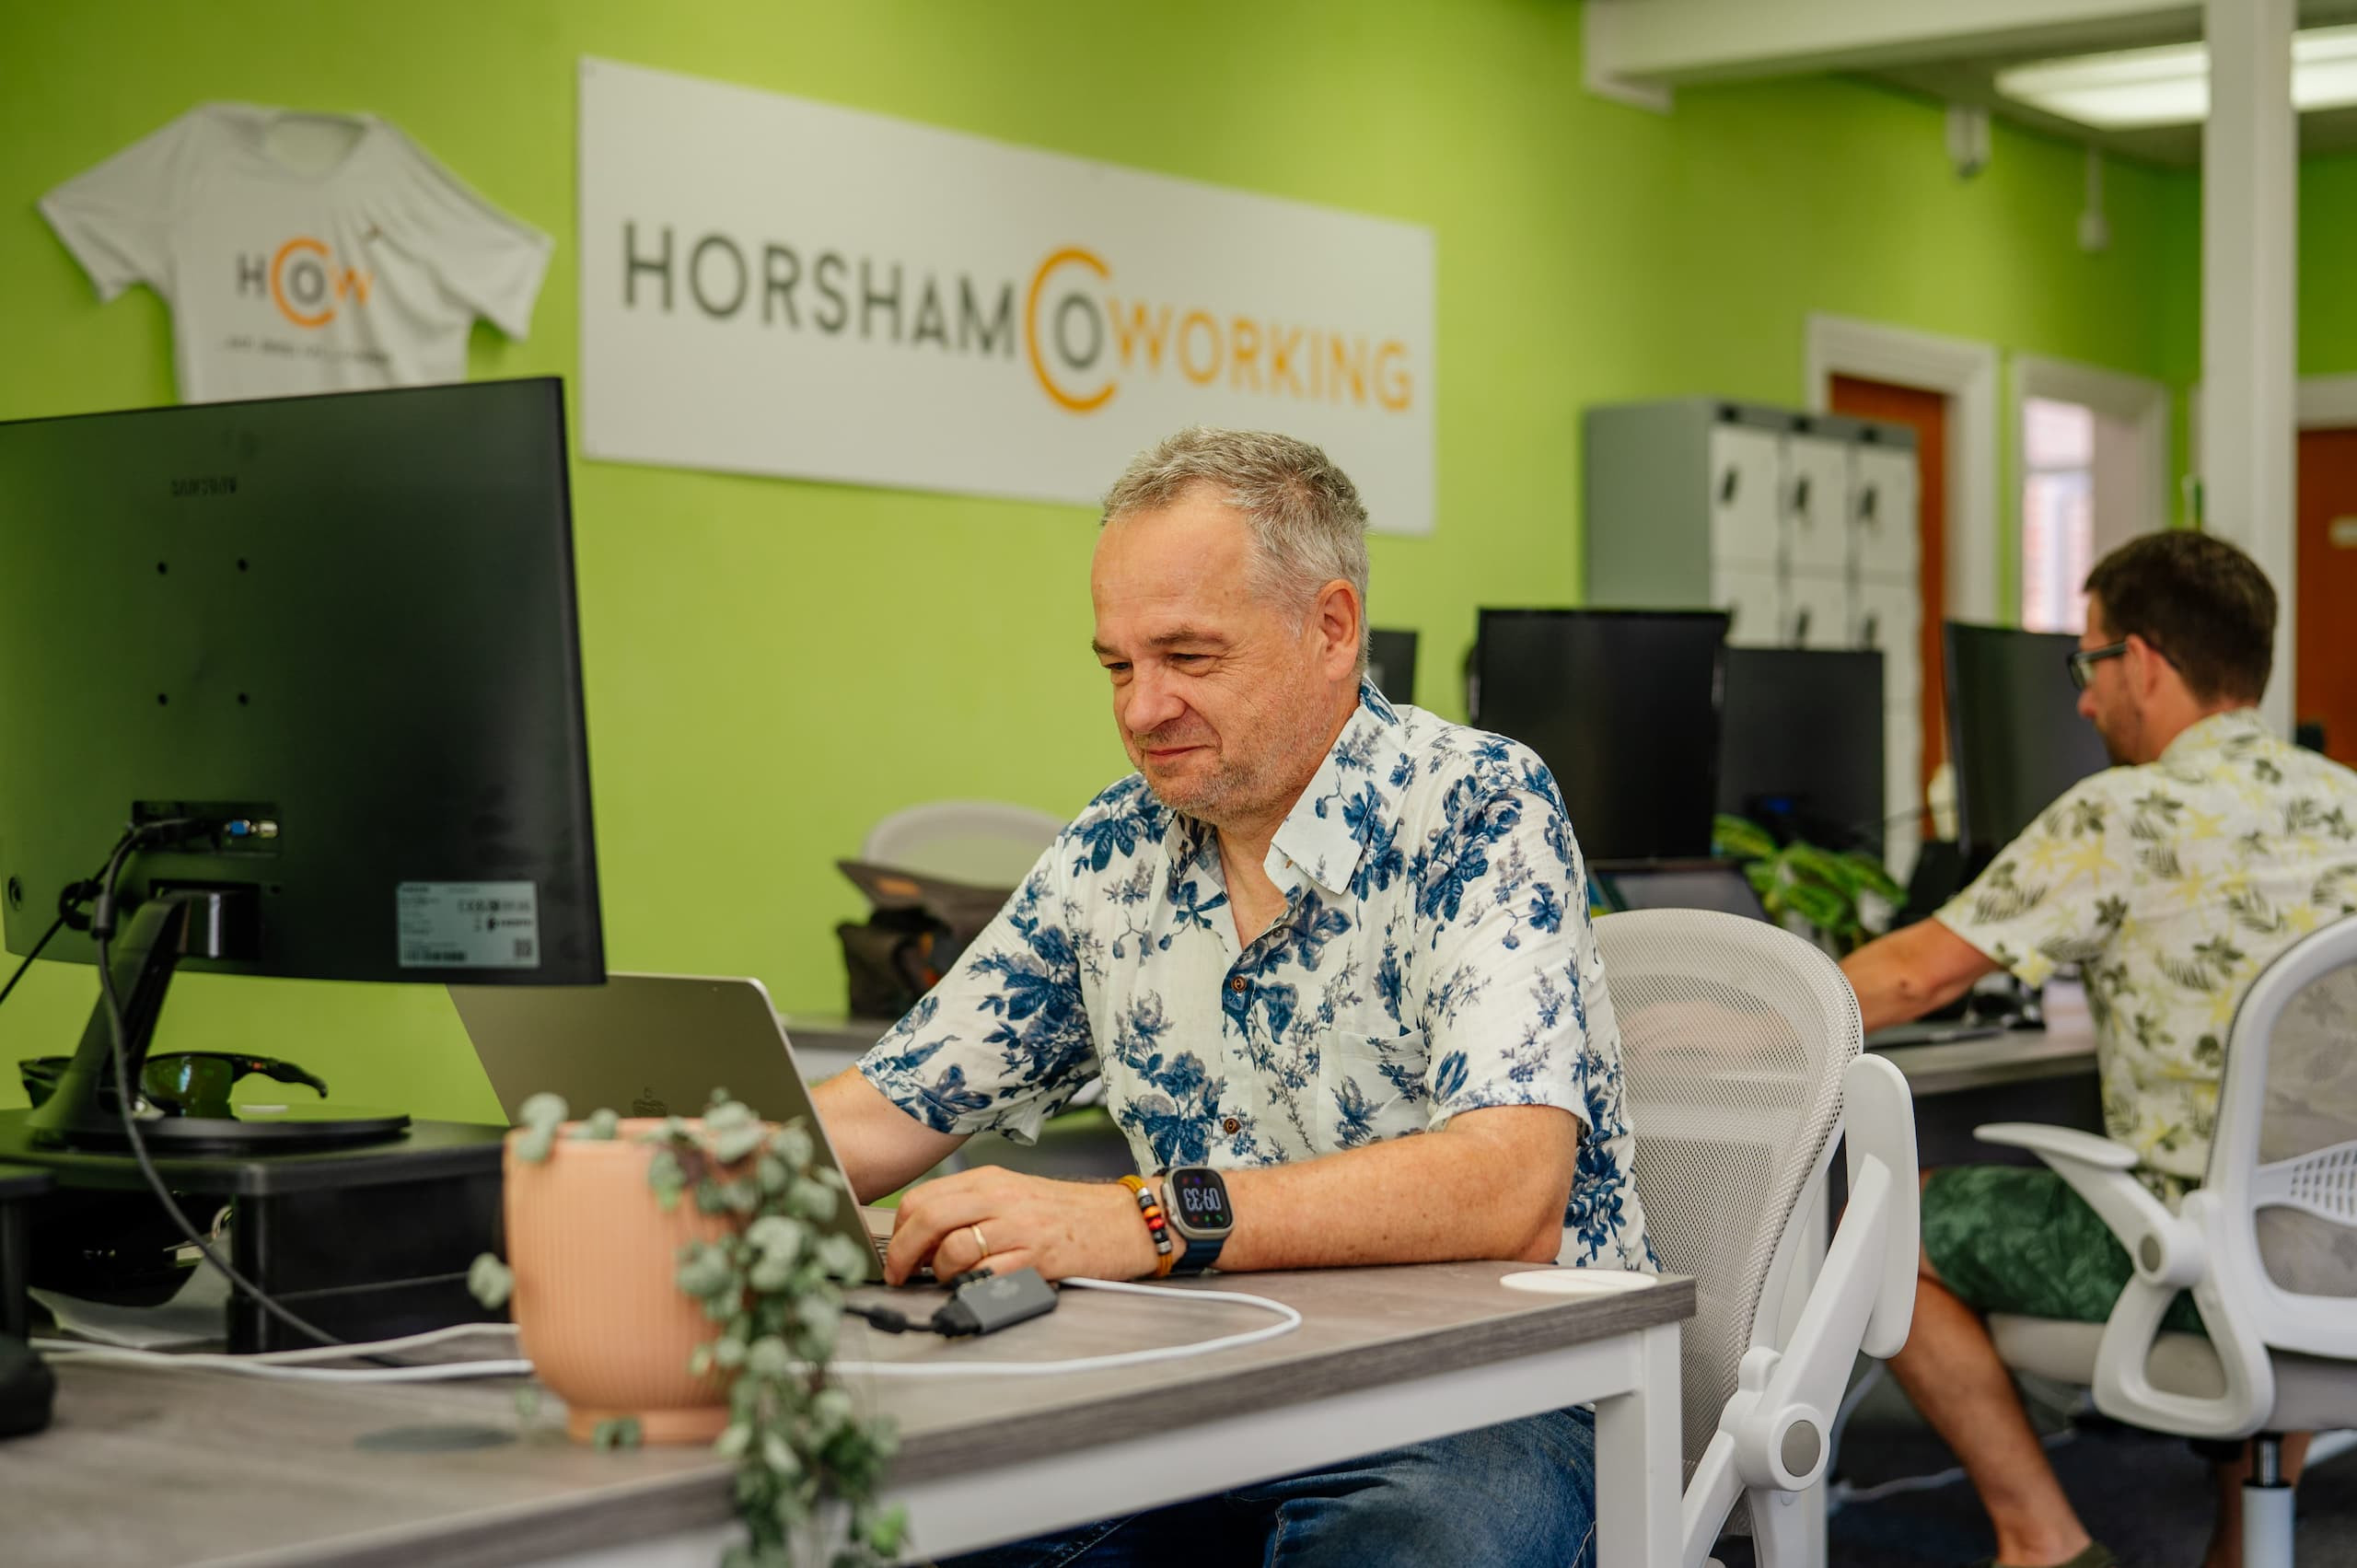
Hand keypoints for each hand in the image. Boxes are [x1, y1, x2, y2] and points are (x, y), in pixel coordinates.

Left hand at [883, 1167, 1159, 1285]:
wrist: (1124, 1220)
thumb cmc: (1070, 1213)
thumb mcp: (1016, 1196)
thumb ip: (974, 1209)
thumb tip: (925, 1239)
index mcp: (991, 1180)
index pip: (924, 1198)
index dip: (900, 1231)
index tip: (896, 1256)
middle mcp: (1001, 1198)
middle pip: (930, 1219)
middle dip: (904, 1255)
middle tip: (901, 1277)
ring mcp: (1020, 1227)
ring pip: (954, 1248)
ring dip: (942, 1274)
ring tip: (953, 1281)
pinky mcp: (1038, 1257)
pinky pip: (989, 1274)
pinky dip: (974, 1286)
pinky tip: (980, 1287)